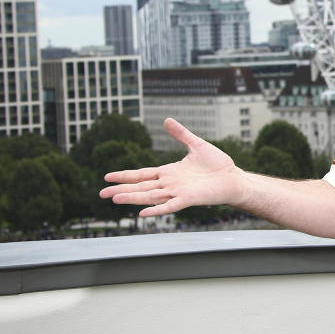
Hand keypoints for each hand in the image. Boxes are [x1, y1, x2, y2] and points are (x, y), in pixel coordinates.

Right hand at [99, 118, 243, 216]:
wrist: (233, 178)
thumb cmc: (217, 165)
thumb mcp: (196, 145)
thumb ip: (181, 134)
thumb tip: (166, 120)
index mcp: (169, 173)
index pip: (142, 174)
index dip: (125, 175)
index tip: (107, 177)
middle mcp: (170, 184)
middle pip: (141, 187)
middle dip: (121, 190)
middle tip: (101, 194)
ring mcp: (178, 193)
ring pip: (150, 196)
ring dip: (132, 198)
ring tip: (114, 199)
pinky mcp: (188, 199)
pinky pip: (169, 206)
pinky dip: (156, 209)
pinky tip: (142, 213)